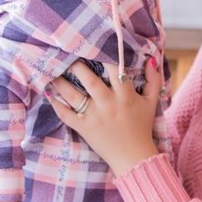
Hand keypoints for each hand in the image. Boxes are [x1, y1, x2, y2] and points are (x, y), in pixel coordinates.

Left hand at [48, 59, 162, 176]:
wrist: (133, 157)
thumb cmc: (142, 127)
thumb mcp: (151, 102)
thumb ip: (153, 80)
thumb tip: (150, 59)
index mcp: (126, 96)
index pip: (116, 70)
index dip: (105, 55)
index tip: (94, 44)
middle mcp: (109, 105)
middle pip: (90, 81)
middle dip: (77, 67)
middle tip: (68, 54)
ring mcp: (95, 117)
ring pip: (74, 96)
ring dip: (61, 82)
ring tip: (52, 70)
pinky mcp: (84, 129)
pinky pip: (66, 115)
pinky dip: (56, 104)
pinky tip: (48, 93)